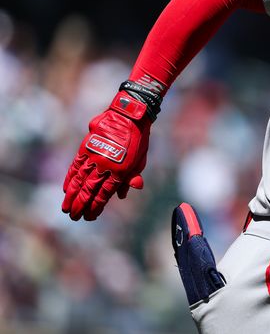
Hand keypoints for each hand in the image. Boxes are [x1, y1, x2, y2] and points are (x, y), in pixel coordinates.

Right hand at [62, 91, 151, 219]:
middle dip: (81, 205)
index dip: (96, 207)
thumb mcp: (140, 161)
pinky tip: (66, 188)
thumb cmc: (138, 140)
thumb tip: (120, 196)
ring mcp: (93, 157)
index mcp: (120, 172)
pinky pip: (75, 166)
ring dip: (71, 196)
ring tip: (66, 208)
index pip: (104, 195)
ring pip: (79, 181)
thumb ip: (130, 178)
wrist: (130, 116)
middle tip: (74, 217)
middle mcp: (104, 166)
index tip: (90, 216)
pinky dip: (70, 178)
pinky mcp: (86, 148)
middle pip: (89, 191)